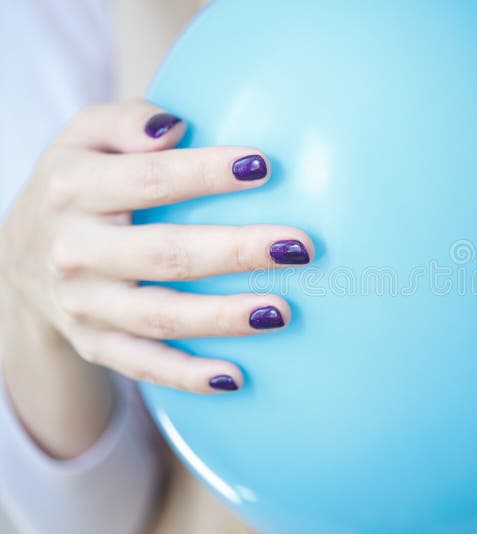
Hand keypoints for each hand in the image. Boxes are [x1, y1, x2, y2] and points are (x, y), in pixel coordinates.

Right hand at [0, 100, 313, 393]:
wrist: (17, 256)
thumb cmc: (77, 184)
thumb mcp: (84, 136)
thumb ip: (126, 121)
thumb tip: (176, 128)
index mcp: (75, 188)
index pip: (149, 179)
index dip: (206, 173)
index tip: (264, 166)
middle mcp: (75, 249)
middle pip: (165, 253)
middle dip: (235, 251)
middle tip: (299, 247)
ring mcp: (84, 304)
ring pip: (160, 316)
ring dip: (222, 318)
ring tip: (281, 312)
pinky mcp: (95, 343)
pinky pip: (143, 365)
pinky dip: (187, 376)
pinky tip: (236, 377)